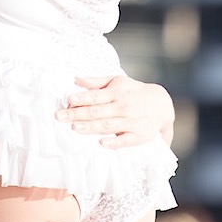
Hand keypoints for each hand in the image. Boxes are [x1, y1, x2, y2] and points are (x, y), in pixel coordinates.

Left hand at [57, 75, 175, 148]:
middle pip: (97, 111)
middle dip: (78, 114)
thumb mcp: (118, 81)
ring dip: (91, 127)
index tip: (67, 100)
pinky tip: (102, 143)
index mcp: (116, 93)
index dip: (81, 98)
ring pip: (108, 125)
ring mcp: (131, 122)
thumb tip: (76, 79)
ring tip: (75, 127)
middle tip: (60, 116)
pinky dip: (115, 142)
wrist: (162, 104)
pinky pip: (126, 140)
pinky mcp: (139, 136)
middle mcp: (123, 107)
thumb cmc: (134, 92)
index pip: (95, 96)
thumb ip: (96, 82)